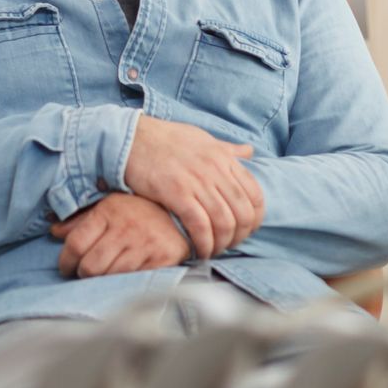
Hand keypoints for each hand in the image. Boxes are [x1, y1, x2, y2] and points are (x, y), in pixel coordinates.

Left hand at [51, 194, 190, 277]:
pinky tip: (123, 278)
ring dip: (102, 281)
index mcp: (108, 212)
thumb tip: (54, 231)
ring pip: (110, 276)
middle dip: (82, 274)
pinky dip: (124, 283)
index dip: (65, 261)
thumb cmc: (140, 210)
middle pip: (90, 266)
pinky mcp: (161, 259)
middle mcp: (125, 228)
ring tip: (103, 276)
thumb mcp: (109, 205)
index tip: (66, 267)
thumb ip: (80, 220)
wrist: (183, 214)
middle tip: (84, 273)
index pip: (75, 244)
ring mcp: (144, 244)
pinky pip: (133, 280)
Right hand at [121, 115, 263, 256]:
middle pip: (243, 213)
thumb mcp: (203, 138)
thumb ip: (227, 149)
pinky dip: (204, 243)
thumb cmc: (166, 138)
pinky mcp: (176, 193)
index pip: (255, 195)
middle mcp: (216, 170)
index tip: (245, 231)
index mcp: (224, 158)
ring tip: (214, 250)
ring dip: (222, 244)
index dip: (255, 220)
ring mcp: (197, 181)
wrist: (132, 137)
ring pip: (224, 222)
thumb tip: (249, 151)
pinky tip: (200, 250)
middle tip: (229, 245)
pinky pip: (200, 225)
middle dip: (240, 236)